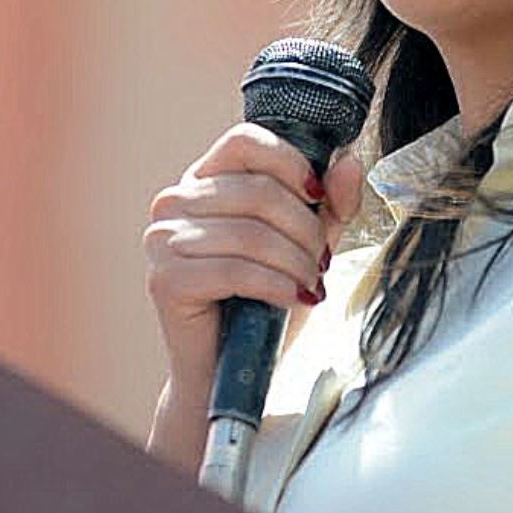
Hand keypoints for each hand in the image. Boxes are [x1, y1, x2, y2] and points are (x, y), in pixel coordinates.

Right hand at [142, 122, 363, 395]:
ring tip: (311, 285)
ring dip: (296, 262)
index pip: (244, 141)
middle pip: (257, 190)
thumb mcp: (305, 244)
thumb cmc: (263, 301)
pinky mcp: (165, 279)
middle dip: (305, 230)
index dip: (290, 162)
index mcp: (202, 180)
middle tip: (322, 263)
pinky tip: (292, 298)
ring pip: (251, 233)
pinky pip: (234, 270)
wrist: (230, 371)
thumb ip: (329, 204)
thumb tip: (349, 162)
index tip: (318, 196)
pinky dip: (275, 285)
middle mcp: (173, 202)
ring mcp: (163, 239)